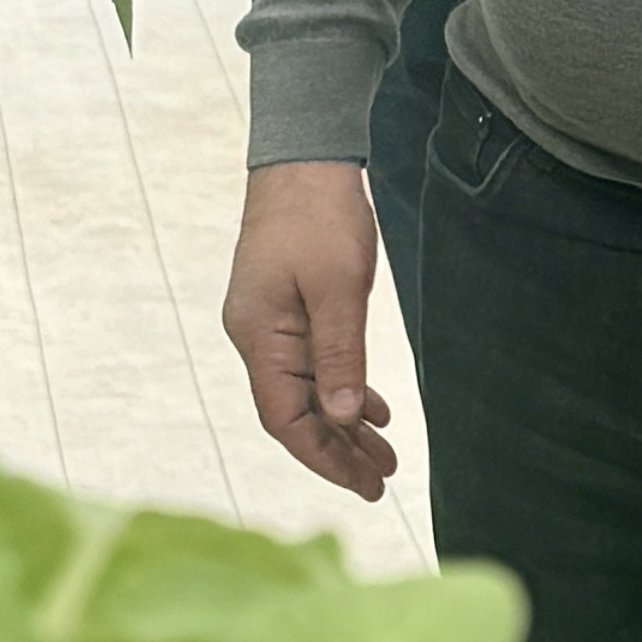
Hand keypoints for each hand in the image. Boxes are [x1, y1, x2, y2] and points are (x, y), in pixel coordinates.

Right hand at [222, 159, 393, 497]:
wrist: (304, 158)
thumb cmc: (319, 216)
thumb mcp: (338, 288)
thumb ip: (339, 355)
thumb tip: (339, 417)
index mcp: (260, 337)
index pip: (286, 419)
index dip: (324, 457)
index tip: (363, 483)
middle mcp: (257, 337)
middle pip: (296, 413)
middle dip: (339, 450)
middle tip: (381, 481)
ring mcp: (270, 323)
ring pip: (307, 390)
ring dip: (344, 423)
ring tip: (385, 454)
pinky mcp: (287, 309)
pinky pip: (312, 363)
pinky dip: (341, 388)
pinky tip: (371, 407)